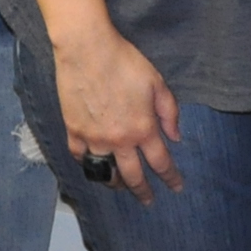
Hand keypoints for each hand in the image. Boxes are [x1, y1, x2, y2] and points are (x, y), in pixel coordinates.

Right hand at [53, 23, 182, 202]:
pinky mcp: (73, 130)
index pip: (160, 162)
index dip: (170, 177)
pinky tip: (92, 163)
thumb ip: (169, 112)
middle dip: (143, 191)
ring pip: (105, 172)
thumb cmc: (125, 62)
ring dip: (115, 182)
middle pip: (133, 176)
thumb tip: (175, 136)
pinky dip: (87, 163)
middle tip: (148, 200)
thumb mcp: (157, 82)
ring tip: (120, 185)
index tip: (176, 187)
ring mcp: (94, 139)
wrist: (87, 49)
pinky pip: (80, 156)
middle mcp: (119, 141)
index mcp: (142, 129)